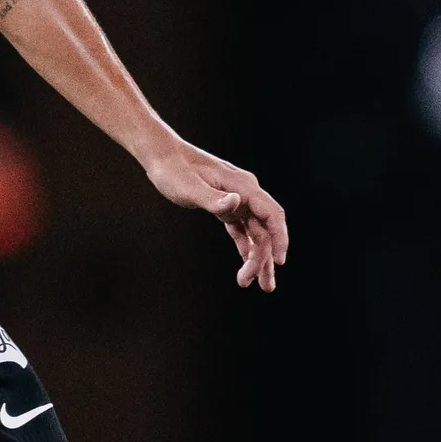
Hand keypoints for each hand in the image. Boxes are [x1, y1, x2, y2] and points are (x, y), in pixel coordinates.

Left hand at [142, 140, 288, 291]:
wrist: (161, 155)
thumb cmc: (173, 170)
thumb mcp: (189, 188)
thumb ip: (213, 199)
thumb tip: (237, 203)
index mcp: (243, 186)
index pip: (272, 214)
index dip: (279, 238)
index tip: (279, 262)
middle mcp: (245, 192)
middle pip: (265, 229)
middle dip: (266, 258)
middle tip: (264, 286)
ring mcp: (237, 198)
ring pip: (255, 232)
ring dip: (257, 257)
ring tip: (253, 283)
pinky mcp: (225, 204)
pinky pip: (242, 229)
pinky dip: (245, 247)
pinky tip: (246, 265)